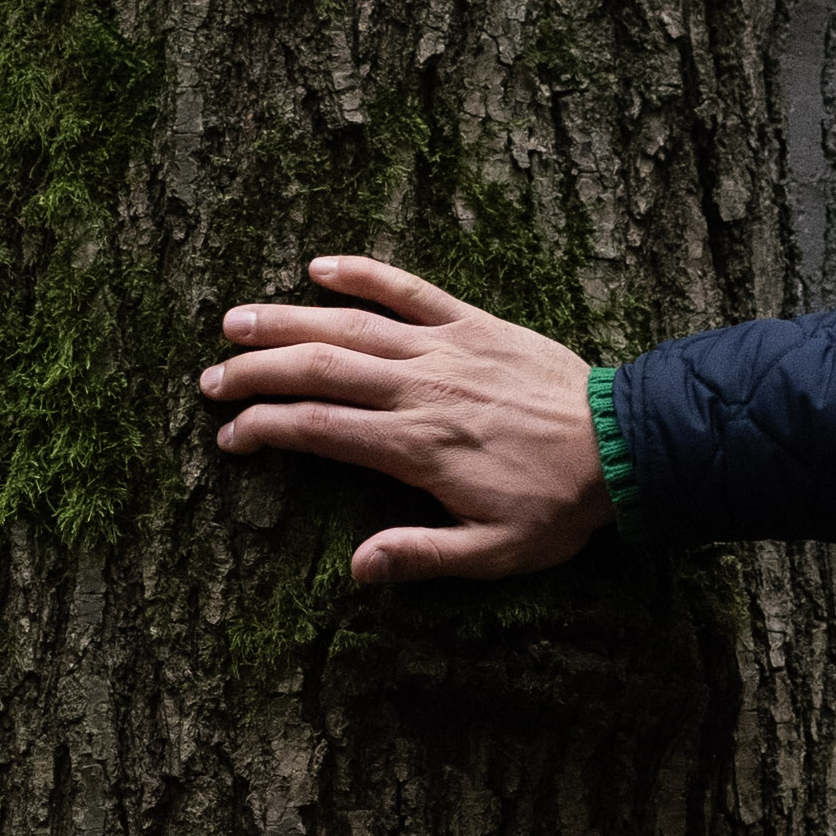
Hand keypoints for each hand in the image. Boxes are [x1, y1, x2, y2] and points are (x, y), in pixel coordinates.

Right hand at [201, 256, 606, 588]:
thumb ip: (420, 557)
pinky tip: (320, 266)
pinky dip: (363, 273)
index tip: (230, 437)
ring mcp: (445, 348)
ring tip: (234, 321)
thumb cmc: (558, 507)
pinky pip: (410, 289)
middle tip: (209, 380)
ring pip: (350, 325)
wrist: (626, 446)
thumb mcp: (493, 554)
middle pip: (318, 368)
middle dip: (255, 372)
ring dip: (287, 320)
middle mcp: (420, 389)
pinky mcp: (474, 323)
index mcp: (416, 446)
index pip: (318, 428)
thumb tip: (355, 568)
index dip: (265, 429)